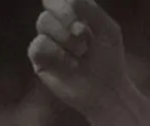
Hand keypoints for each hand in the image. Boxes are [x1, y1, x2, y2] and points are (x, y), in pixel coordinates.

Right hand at [28, 0, 129, 114]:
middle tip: (84, 33)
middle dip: (68, 18)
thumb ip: (91, 10)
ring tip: (81, 54)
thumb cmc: (110, 61)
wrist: (108, 92)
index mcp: (73, 16)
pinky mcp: (39, 60)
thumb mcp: (108, 31)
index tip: (79, 13)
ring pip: (44, 22)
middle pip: (50, 8)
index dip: (64, 2)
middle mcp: (57, 26)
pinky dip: (57, 53)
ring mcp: (47, 42)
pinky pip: (39, 44)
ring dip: (67, 38)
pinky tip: (71, 64)